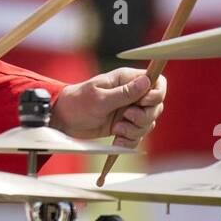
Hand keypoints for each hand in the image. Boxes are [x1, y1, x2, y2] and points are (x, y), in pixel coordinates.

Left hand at [51, 68, 165, 142]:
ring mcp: (129, 111)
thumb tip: (146, 82)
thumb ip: (124, 93)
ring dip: (135, 130)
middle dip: (144, 116)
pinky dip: (130, 140)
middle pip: (156, 106)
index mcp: (126, 80)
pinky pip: (138, 135)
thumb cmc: (78, 102)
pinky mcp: (124, 126)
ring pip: (148, 123)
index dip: (156, 93)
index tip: (143, 102)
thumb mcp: (100, 98)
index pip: (157, 81)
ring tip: (117, 130)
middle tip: (126, 117)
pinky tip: (117, 141)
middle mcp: (131, 94)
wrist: (64, 120)